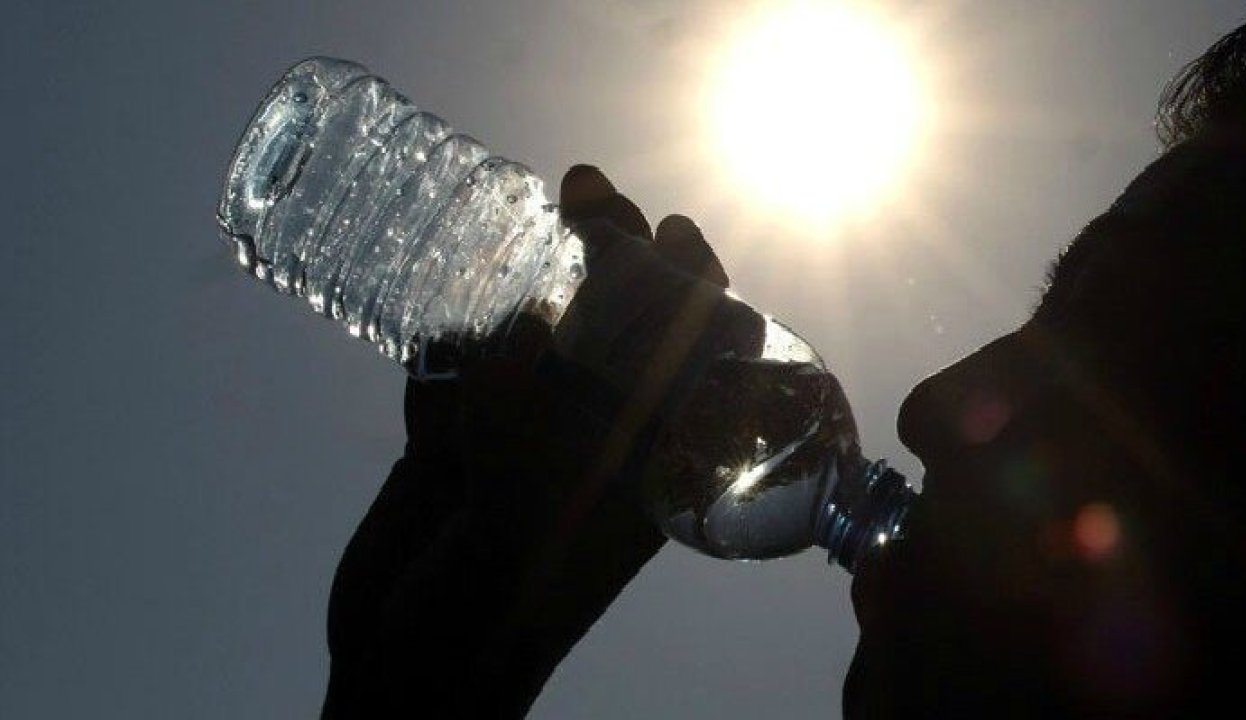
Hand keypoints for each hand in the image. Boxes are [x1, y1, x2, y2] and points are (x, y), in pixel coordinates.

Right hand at [322, 165, 739, 717]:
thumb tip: (527, 323)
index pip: (695, 362)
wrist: (409, 669)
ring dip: (540, 279)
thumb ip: (530, 417)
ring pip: (545, 340)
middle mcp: (596, 445)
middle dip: (612, 256)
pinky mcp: (457, 444)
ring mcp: (524, 440)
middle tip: (588, 192)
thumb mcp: (538, 512)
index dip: (696, 292)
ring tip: (534, 219)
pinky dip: (462, 333)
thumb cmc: (497, 606)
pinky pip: (465, 370)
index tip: (675, 232)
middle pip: (621, 331)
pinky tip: (457, 306)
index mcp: (650, 468)